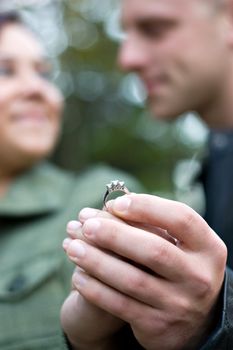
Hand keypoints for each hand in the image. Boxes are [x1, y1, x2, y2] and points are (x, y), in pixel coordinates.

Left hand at [63, 194, 226, 349]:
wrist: (194, 321)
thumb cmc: (181, 268)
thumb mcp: (184, 246)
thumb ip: (158, 225)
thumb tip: (115, 204)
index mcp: (208, 248)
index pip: (181, 218)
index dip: (147, 207)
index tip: (115, 204)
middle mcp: (198, 276)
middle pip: (154, 249)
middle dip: (115, 235)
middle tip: (87, 225)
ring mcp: (179, 304)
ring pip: (132, 279)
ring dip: (97, 261)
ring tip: (72, 246)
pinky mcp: (158, 326)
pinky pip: (120, 305)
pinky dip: (96, 289)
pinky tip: (78, 276)